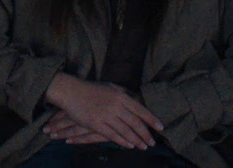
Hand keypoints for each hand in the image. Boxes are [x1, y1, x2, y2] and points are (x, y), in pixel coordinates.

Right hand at [43, 74, 163, 150]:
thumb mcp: (110, 86)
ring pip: (126, 131)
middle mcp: (116, 106)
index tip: (161, 128)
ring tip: (144, 146)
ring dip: (137, 140)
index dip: (152, 120)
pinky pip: (113, 135)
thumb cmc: (90, 88)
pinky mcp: (96, 124)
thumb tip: (135, 97)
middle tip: (153, 142)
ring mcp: (106, 115)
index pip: (141, 110)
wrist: (71, 92)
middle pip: (135, 123)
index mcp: (120, 96)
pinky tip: (130, 145)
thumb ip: (123, 92)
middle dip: (146, 134)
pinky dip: (123, 141)